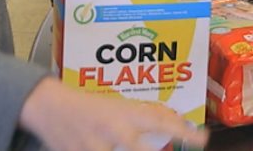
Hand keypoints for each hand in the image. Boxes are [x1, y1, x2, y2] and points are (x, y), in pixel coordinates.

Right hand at [20, 78, 206, 150]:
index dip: (183, 132)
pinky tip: (103, 149)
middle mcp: (113, 130)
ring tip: (122, 146)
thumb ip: (143, 116)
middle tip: (177, 150)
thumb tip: (174, 122)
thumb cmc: (88, 106)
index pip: (160, 121)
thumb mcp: (118, 106)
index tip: (203, 139)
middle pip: (139, 150)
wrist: (50, 107)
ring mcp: (95, 146)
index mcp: (124, 113)